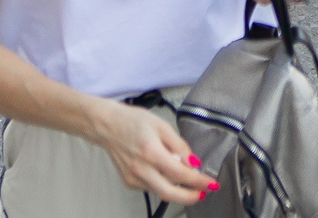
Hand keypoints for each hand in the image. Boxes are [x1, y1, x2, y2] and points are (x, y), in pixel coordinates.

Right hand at [83, 95, 208, 205]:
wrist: (107, 126)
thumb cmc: (133, 121)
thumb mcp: (162, 125)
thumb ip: (179, 145)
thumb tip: (194, 163)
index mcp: (151, 152)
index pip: (180, 174)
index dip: (198, 181)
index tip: (211, 184)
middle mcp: (141, 169)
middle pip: (169, 192)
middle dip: (190, 196)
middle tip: (203, 192)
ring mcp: (133, 178)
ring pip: (160, 191)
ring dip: (177, 189)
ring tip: (186, 178)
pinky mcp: (128, 182)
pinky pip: (151, 187)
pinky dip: (162, 183)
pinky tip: (164, 171)